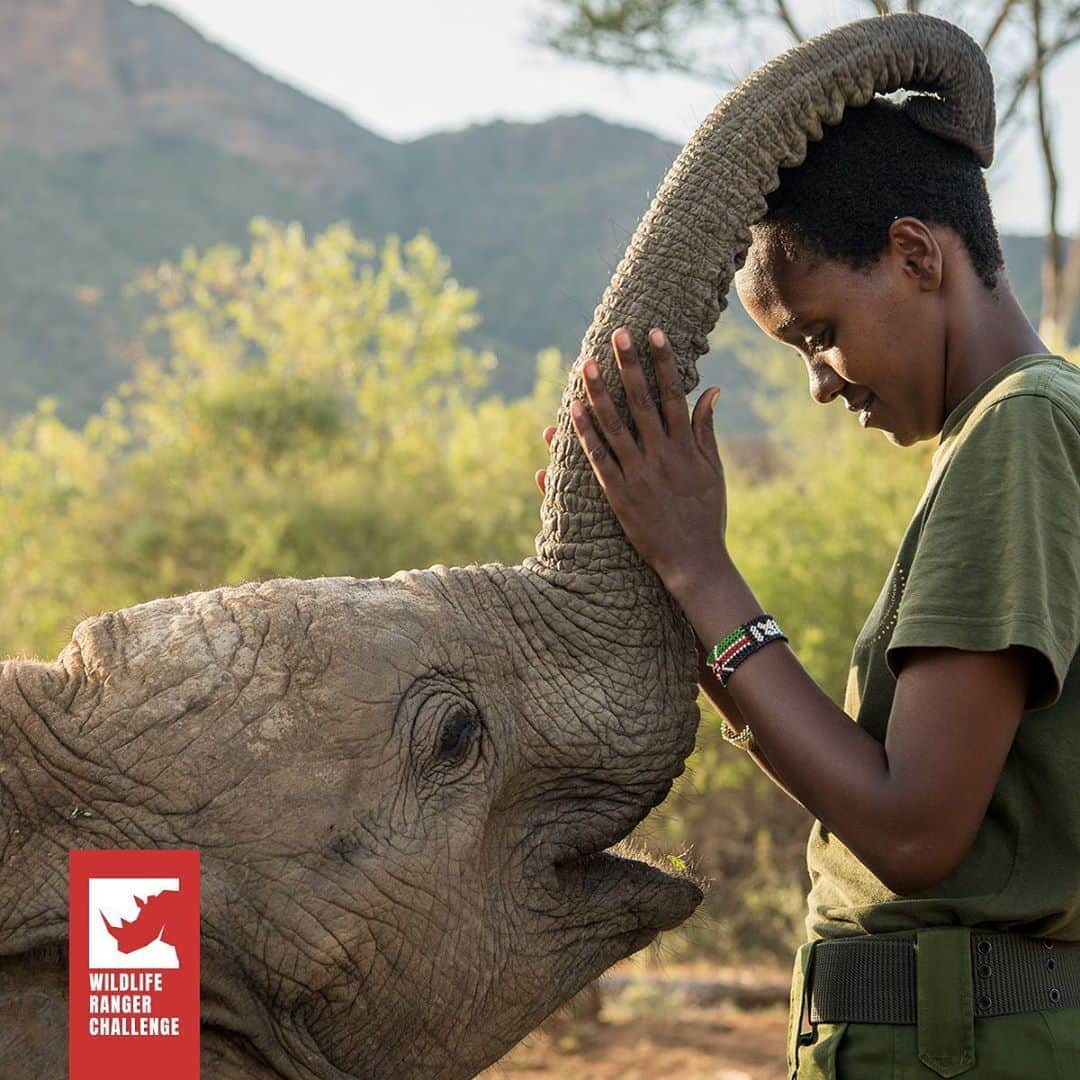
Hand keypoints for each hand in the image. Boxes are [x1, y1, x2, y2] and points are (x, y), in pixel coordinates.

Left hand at [551, 326, 728, 592]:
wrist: (693, 561)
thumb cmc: (706, 515)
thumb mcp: (712, 471)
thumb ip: (706, 429)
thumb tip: (712, 390)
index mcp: (686, 448)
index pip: (674, 395)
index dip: (663, 362)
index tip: (654, 333)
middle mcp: (661, 456)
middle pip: (641, 402)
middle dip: (628, 365)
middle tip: (616, 334)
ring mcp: (638, 474)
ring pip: (614, 426)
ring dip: (598, 393)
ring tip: (584, 364)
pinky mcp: (618, 494)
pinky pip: (598, 458)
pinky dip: (585, 434)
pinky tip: (571, 411)